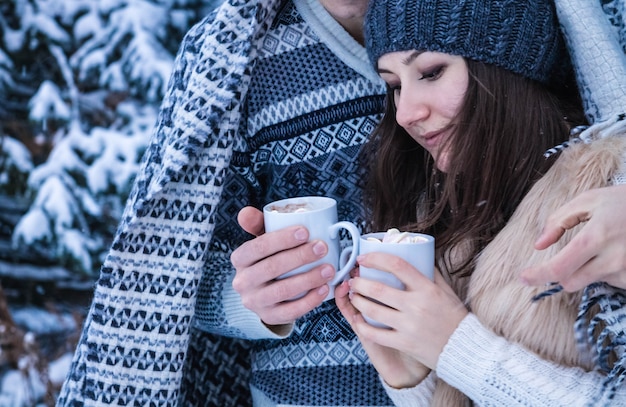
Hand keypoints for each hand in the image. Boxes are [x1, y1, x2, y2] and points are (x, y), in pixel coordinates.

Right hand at [231, 206, 335, 327]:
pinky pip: (290, 312)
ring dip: (308, 279)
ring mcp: (255, 302)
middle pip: (271, 268)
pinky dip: (309, 301)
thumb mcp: (262, 241)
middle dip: (299, 257)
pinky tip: (324, 289)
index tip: (305, 231)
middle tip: (322, 247)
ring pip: (282, 291)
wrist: (264, 293)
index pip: (257, 247)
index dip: (281, 239)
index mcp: (240, 259)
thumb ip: (258, 224)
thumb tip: (246, 212)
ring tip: (329, 269)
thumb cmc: (268, 258)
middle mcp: (242, 282)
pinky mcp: (269, 316)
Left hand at [335, 253, 466, 383]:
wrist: (465, 348)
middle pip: (378, 289)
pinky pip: (376, 334)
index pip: (397, 266)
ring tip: (353, 296)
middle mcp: (416, 306)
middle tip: (353, 280)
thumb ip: (430, 272)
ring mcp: (409, 326)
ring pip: (373, 310)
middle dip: (359, 282)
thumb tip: (416, 254)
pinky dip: (362, 326)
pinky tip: (357, 320)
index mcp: (427, 289)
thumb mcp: (445, 290)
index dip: (375, 258)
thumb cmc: (454, 316)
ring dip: (357, 301)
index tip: (363, 258)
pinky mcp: (405, 343)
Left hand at [520, 185, 625, 290]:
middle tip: (563, 257)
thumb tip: (539, 245)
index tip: (523, 277)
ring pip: (590, 281)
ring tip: (604, 246)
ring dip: (587, 269)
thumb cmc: (623, 202)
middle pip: (570, 283)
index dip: (537, 275)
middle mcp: (613, 259)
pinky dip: (605, 270)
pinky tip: (616, 253)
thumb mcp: (588, 200)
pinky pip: (610, 282)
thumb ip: (558, 221)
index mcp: (596, 237)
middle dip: (561, 272)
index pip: (559, 268)